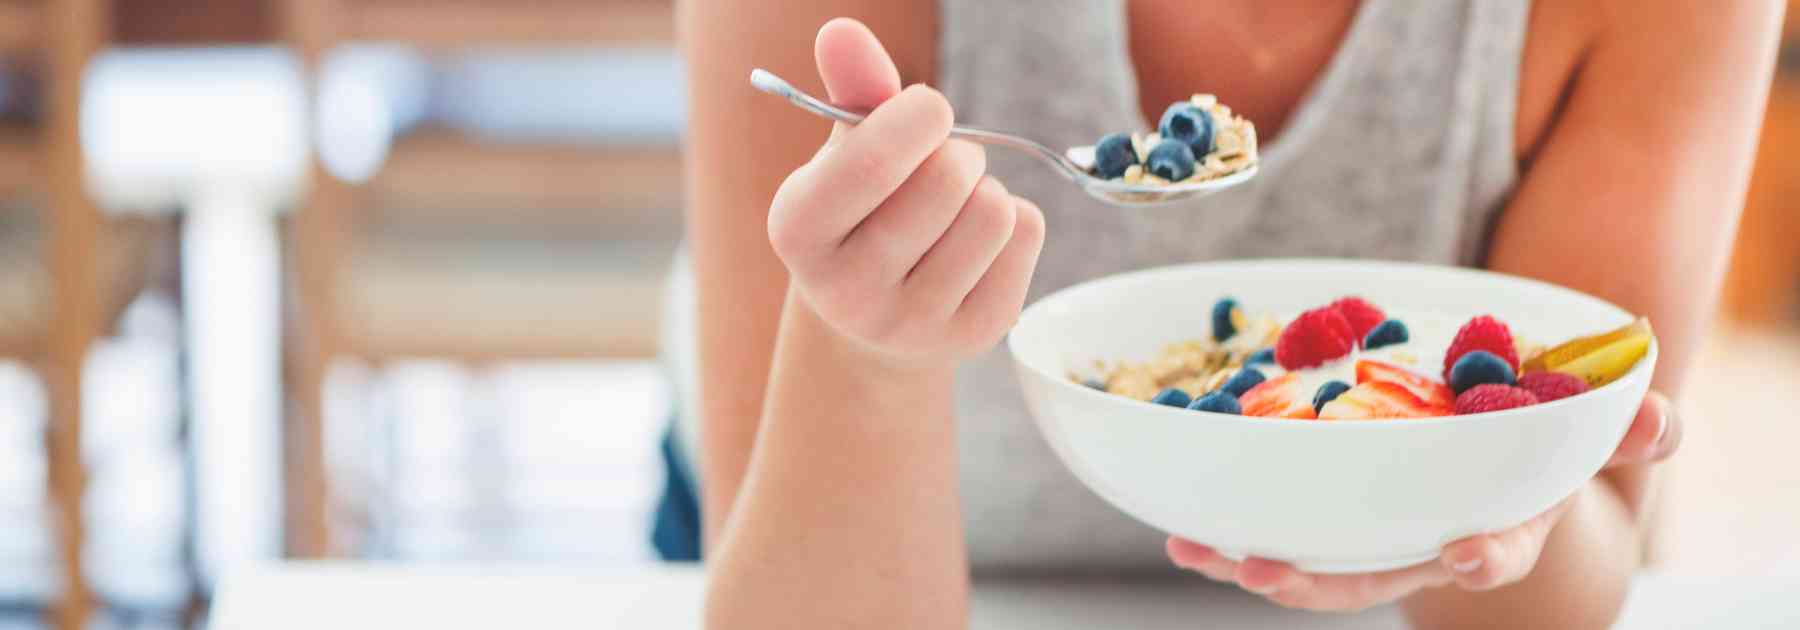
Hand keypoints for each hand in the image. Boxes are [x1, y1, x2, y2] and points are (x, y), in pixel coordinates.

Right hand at [767, 18, 1044, 364]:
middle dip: (958, 151)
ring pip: (994, 211)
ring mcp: (911, 325)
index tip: (928, 110)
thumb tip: (841, 31)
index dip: (919, 115)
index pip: (872, 160)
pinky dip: (1016, 219)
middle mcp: (846, 290)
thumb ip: (851, 89)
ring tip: (957, 204)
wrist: (876, 317)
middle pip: (947, 181)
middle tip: (942, 164)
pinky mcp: (973, 336)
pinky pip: (1027, 236)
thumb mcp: (845, 151)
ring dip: (987, 187)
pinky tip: (978, 240)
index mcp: (799, 231)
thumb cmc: (863, 209)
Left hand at [1167, 391, 1681, 611]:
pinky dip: (1229, 534)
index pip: (1496, 551)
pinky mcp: (1328, 519)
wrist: (1495, 450)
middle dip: (1316, 583)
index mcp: (1497, 524)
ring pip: (1311, 568)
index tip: (1470, 556)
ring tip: (1200, 551)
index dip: (1485, 558)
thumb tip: (1659, 419)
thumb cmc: (1544, 444)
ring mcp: (1371, 538)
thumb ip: (1626, 428)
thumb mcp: (1590, 429)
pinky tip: (1181, 528)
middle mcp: (1425, 544)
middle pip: (1371, 578)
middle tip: (1266, 570)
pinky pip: (1278, 534)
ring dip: (1252, 562)